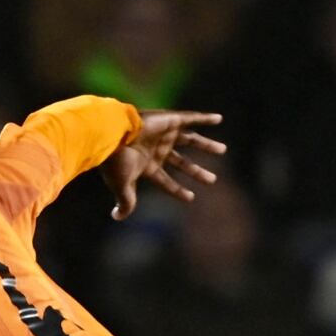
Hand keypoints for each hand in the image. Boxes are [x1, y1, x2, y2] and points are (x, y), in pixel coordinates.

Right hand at [100, 110, 224, 220]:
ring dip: (206, 145)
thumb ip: (126, 201)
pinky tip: (219, 119)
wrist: (112, 133)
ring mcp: (164, 134)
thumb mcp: (122, 185)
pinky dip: (205, 118)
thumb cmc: (116, 160)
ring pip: (191, 140)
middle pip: (182, 162)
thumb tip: (117, 217)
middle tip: (212, 180)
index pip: (166, 181)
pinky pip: (191, 118)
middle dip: (196, 171)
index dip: (178, 190)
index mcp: (147, 165)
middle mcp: (157, 149)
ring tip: (223, 150)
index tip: (191, 198)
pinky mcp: (170, 120)